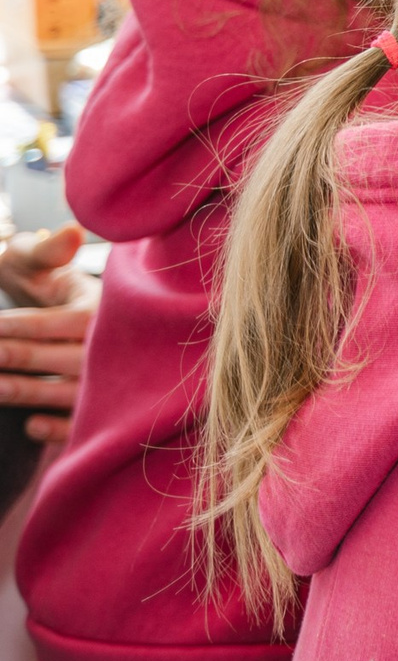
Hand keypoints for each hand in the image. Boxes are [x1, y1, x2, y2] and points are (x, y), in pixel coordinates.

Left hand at [0, 227, 96, 443]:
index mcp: (106, 308)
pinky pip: (84, 424)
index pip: (63, 320)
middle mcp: (116, 346)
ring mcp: (113, 381)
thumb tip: (71, 232)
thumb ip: (48, 250)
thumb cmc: (49, 288)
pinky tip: (30, 423)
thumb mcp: (44, 264)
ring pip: (71, 392)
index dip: (21, 325)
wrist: (77, 319)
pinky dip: (58, 428)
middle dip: (17, 358)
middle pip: (65, 358)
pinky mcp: (105, 410)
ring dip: (27, 392)